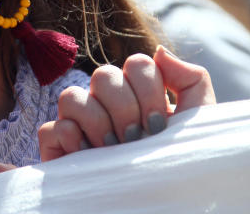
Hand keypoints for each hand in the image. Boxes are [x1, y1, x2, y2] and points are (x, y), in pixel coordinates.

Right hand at [38, 45, 214, 160]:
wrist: (166, 203)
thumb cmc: (180, 162)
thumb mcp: (197, 120)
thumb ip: (190, 79)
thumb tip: (160, 51)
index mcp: (138, 93)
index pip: (136, 64)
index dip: (148, 90)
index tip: (159, 125)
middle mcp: (105, 103)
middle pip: (103, 75)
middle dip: (125, 108)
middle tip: (136, 138)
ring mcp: (79, 123)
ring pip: (71, 96)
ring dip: (97, 123)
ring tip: (114, 149)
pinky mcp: (58, 146)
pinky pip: (52, 128)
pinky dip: (71, 141)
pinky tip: (91, 158)